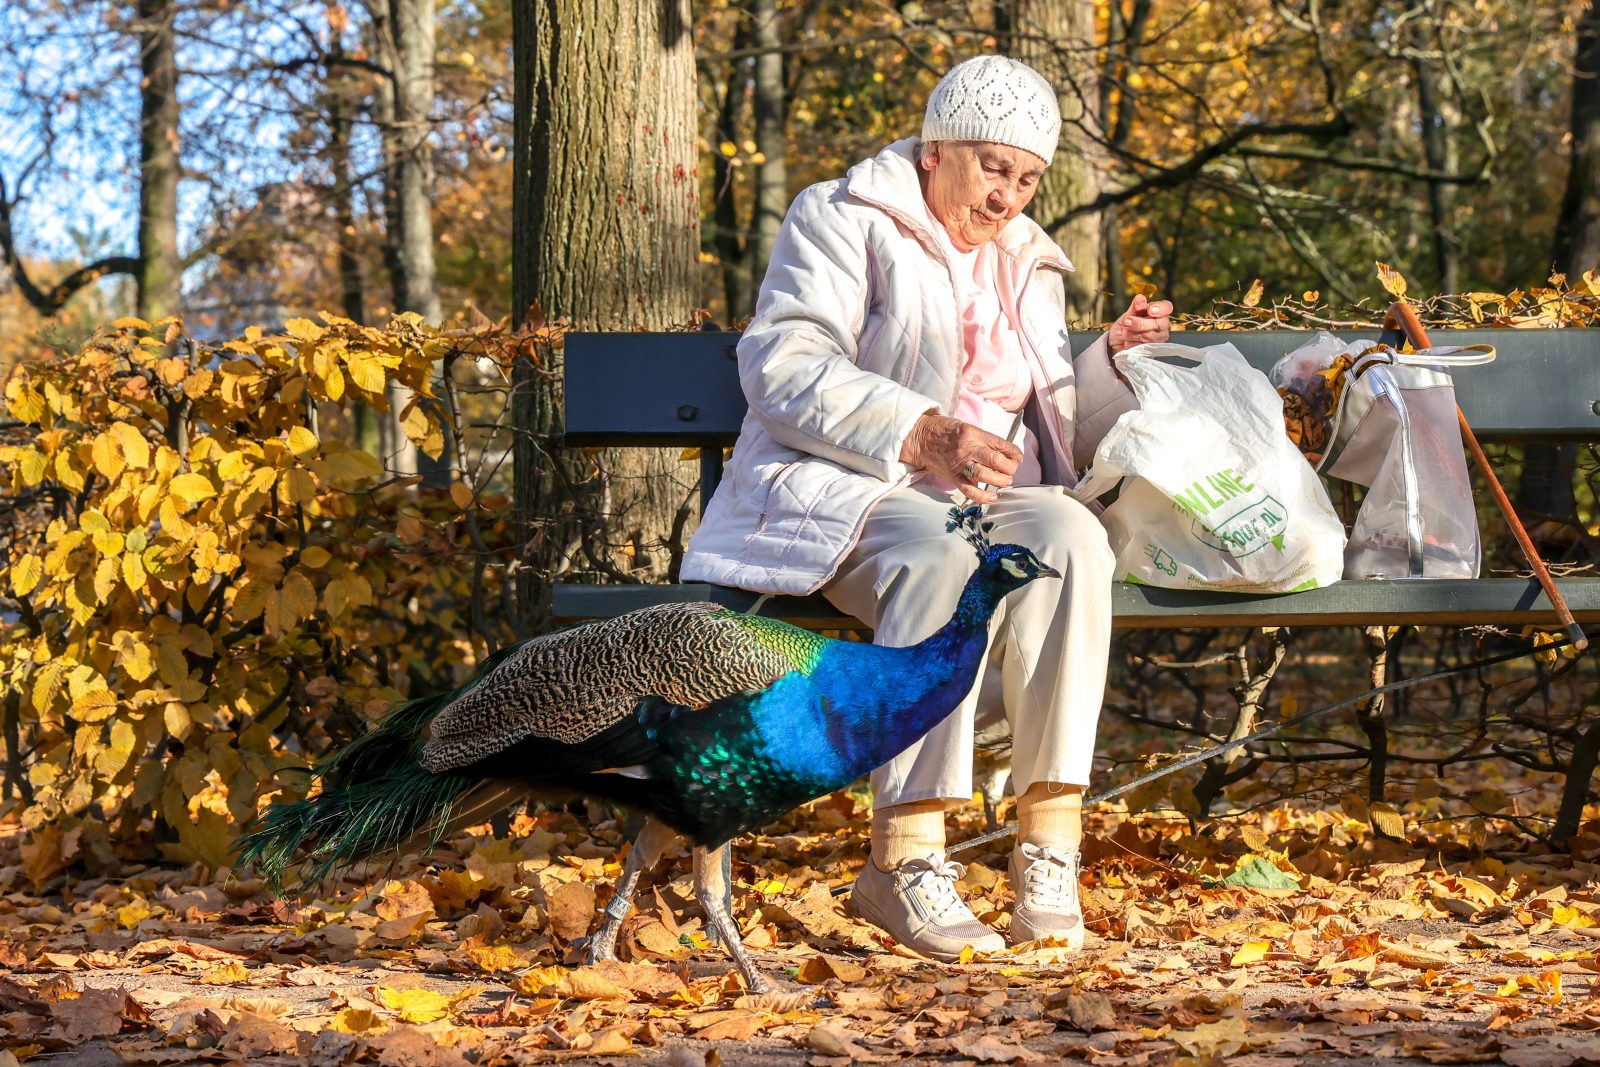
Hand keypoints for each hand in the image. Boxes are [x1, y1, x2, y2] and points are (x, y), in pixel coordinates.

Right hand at [900, 413, 1020, 504]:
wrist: (920, 438)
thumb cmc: (944, 431)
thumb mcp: (966, 427)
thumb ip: (983, 439)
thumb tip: (1004, 452)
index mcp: (973, 433)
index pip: (1000, 444)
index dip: (1014, 452)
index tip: (1018, 457)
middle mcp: (967, 448)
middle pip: (996, 461)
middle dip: (1010, 468)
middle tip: (1012, 471)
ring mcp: (959, 464)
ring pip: (985, 475)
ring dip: (1000, 481)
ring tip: (1006, 482)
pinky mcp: (952, 476)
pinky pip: (969, 490)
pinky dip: (982, 496)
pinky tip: (993, 497)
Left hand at [1107, 293, 1173, 354]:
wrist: (1115, 343)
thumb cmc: (1125, 326)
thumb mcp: (1127, 315)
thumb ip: (1135, 307)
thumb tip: (1140, 298)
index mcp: (1158, 312)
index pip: (1167, 308)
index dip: (1161, 309)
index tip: (1150, 310)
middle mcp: (1161, 326)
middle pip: (1160, 324)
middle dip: (1141, 324)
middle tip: (1126, 322)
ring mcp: (1158, 339)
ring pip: (1151, 337)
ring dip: (1133, 334)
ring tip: (1124, 333)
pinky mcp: (1152, 351)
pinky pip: (1144, 347)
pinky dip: (1132, 344)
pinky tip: (1127, 342)